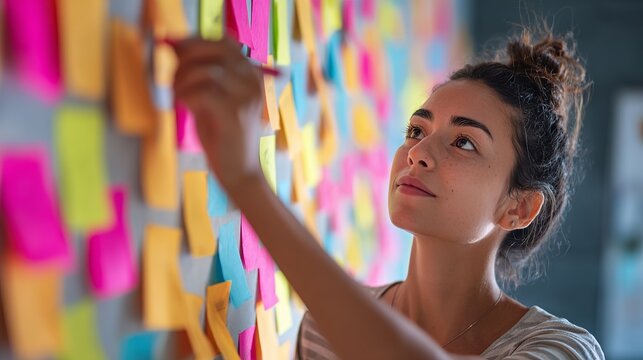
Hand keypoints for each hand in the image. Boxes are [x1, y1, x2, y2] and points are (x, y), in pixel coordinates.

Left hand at [172, 36, 264, 192]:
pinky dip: (185, 96)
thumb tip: (171, 45)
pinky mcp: (234, 113)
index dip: (196, 42)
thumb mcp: (209, 97)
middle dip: (186, 58)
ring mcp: (246, 96)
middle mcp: (252, 80)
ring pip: (205, 71)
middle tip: (174, 77)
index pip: (223, 41)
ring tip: (177, 96)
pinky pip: (201, 92)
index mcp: (250, 74)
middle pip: (214, 49)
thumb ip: (197, 73)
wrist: (240, 171)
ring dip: (182, 80)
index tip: (176, 53)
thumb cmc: (223, 135)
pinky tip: (182, 106)